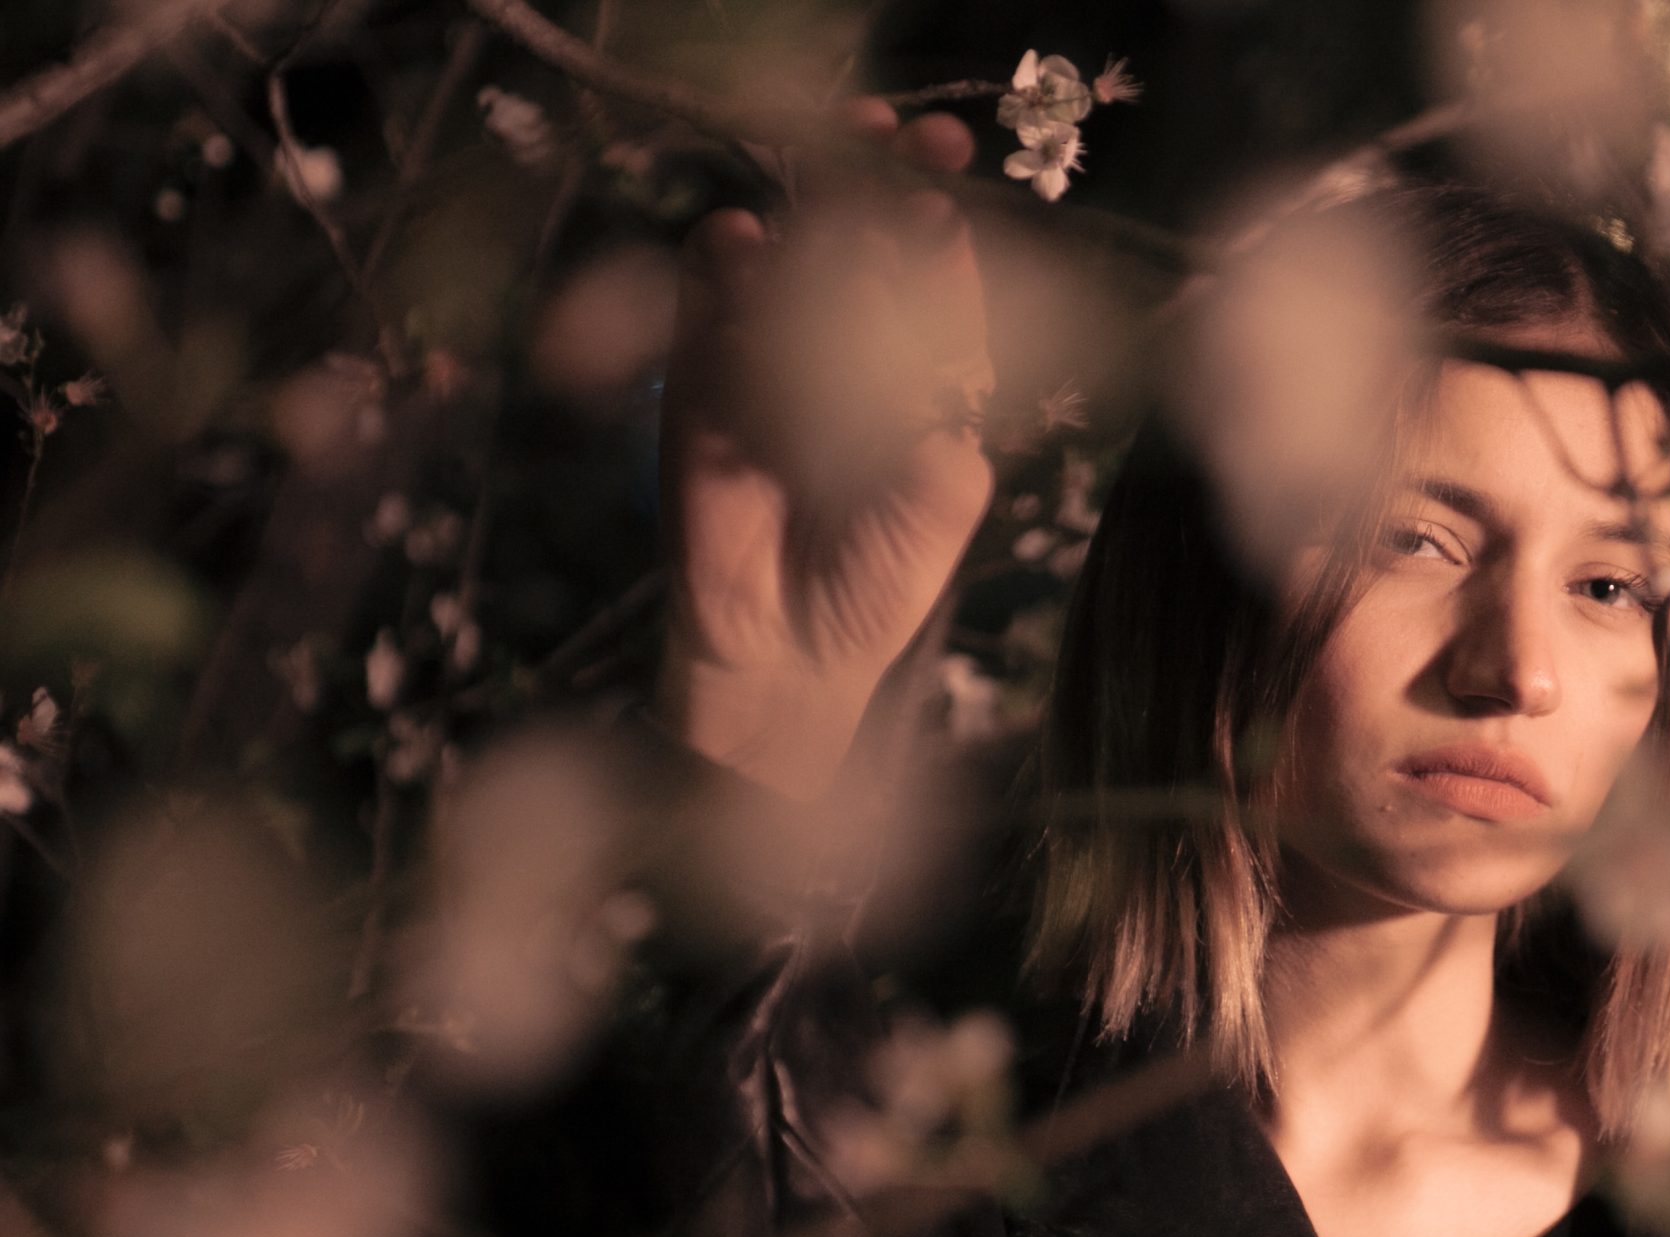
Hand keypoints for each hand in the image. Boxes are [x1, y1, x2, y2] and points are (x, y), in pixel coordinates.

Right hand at [658, 103, 995, 800]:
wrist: (784, 645)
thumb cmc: (879, 578)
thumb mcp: (945, 499)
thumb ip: (950, 414)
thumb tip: (942, 331)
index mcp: (926, 365)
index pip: (938, 270)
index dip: (944, 219)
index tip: (949, 184)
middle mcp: (850, 341)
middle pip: (862, 232)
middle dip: (881, 178)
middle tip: (897, 141)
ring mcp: (772, 345)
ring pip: (789, 246)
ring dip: (810, 207)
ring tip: (834, 195)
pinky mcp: (701, 367)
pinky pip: (707, 288)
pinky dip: (724, 257)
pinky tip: (746, 245)